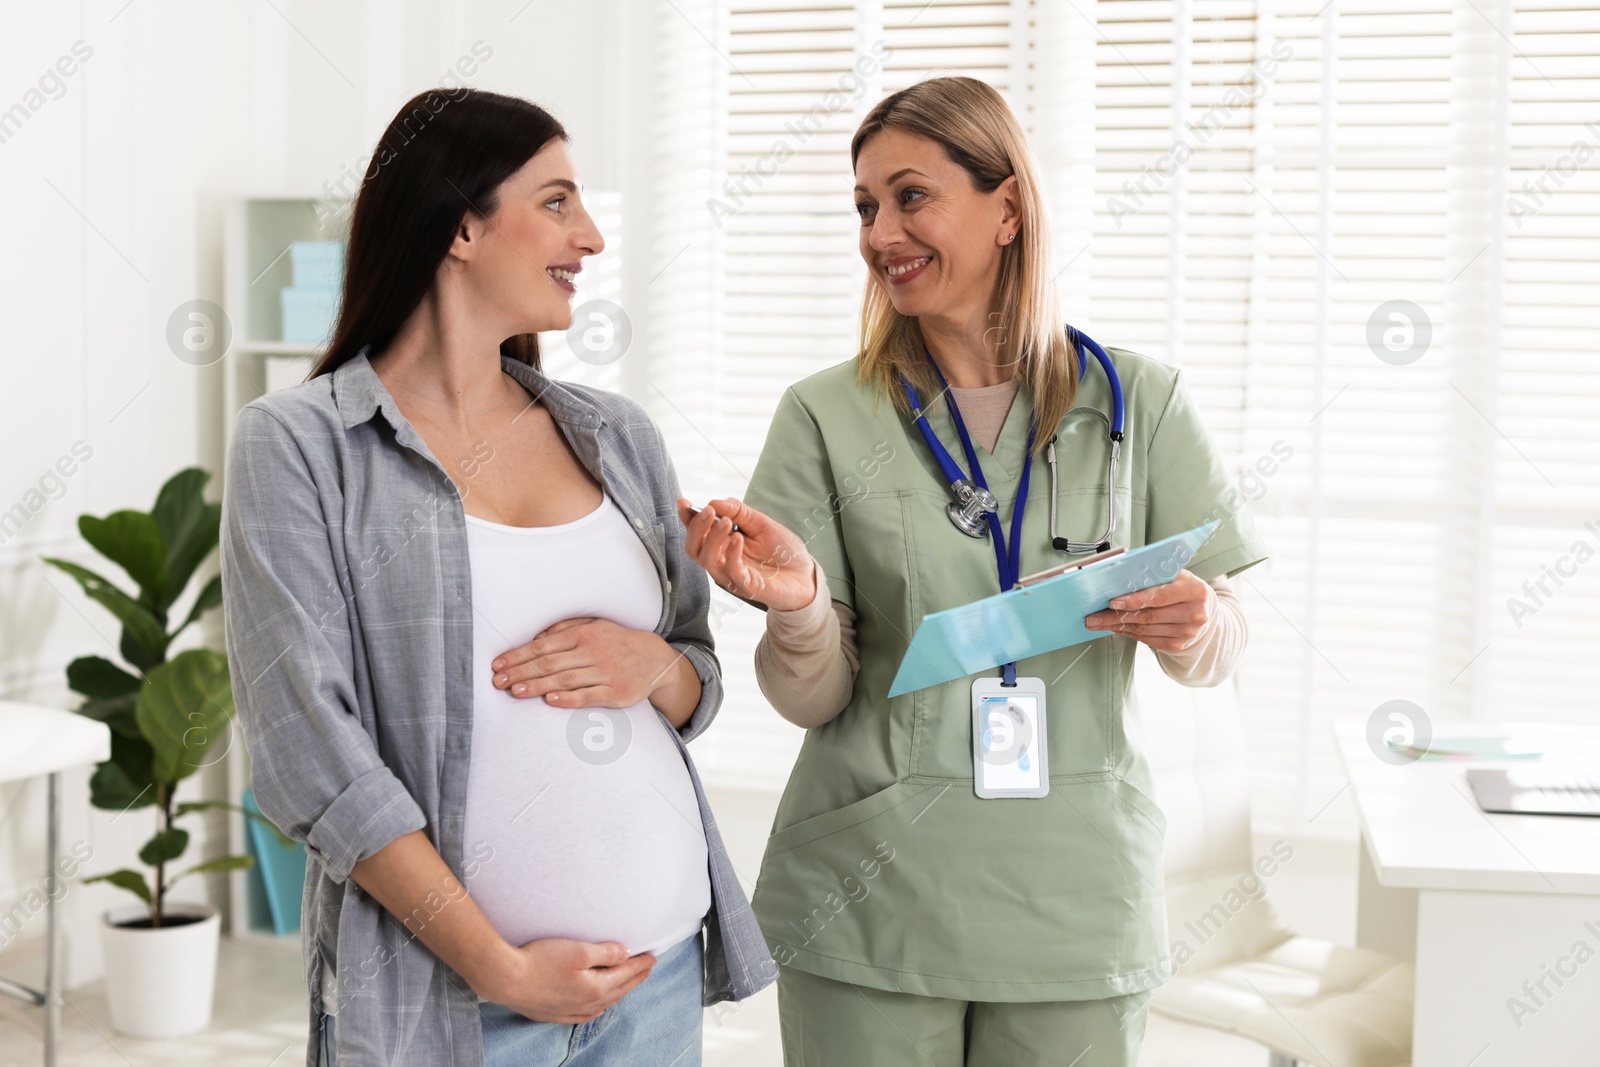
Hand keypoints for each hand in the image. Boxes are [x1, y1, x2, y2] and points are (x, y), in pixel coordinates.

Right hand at [475, 936, 655, 1023]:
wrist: (505, 978)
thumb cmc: (540, 960)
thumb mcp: (579, 950)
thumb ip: (606, 953)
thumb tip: (626, 954)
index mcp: (595, 987)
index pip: (625, 974)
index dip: (640, 964)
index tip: (652, 957)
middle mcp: (585, 1004)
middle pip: (617, 990)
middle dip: (634, 978)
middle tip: (646, 969)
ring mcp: (568, 1011)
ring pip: (602, 1004)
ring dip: (617, 992)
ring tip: (627, 984)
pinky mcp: (552, 1013)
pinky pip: (583, 1015)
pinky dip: (596, 1009)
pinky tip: (596, 1008)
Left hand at [491, 618, 678, 708]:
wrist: (656, 659)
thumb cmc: (618, 642)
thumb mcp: (595, 625)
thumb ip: (565, 628)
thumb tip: (537, 636)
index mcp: (584, 634)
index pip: (543, 646)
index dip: (518, 656)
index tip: (498, 665)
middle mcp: (593, 652)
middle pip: (550, 663)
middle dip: (521, 672)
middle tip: (498, 682)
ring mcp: (605, 673)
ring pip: (565, 680)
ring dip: (538, 686)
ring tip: (516, 692)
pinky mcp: (616, 693)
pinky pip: (588, 696)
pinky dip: (568, 699)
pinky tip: (550, 701)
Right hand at [676, 497, 816, 611]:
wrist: (806, 575)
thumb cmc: (782, 551)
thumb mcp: (762, 524)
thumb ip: (740, 513)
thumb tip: (716, 502)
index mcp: (722, 544)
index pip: (698, 532)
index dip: (688, 518)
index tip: (683, 502)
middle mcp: (722, 561)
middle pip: (694, 548)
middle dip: (696, 528)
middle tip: (709, 511)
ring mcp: (732, 576)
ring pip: (707, 560)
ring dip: (712, 538)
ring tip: (724, 521)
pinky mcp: (746, 587)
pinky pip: (732, 571)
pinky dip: (732, 554)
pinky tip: (738, 538)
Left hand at [1084, 568, 1214, 652]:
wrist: (1203, 609)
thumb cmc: (1181, 586)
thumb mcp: (1174, 574)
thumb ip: (1151, 573)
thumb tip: (1118, 574)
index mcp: (1195, 590)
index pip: (1159, 596)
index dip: (1134, 600)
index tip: (1112, 601)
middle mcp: (1195, 613)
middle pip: (1148, 616)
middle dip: (1116, 616)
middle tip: (1093, 616)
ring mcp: (1188, 632)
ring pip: (1144, 630)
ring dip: (1117, 626)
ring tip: (1098, 622)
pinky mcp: (1178, 645)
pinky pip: (1147, 640)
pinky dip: (1128, 633)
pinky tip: (1116, 627)